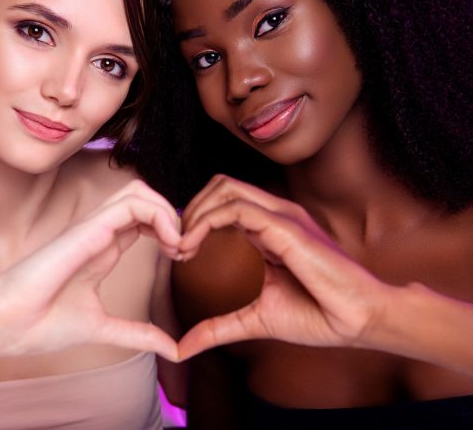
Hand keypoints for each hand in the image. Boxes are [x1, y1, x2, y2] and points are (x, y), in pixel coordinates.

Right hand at [0, 180, 181, 361]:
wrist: (5, 327)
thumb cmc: (42, 324)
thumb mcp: (104, 328)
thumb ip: (139, 333)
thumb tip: (173, 349)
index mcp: (103, 249)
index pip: (144, 221)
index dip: (171, 232)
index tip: (183, 259)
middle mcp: (100, 232)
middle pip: (144, 199)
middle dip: (174, 217)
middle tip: (185, 249)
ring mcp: (93, 227)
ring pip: (139, 192)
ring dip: (168, 212)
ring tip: (178, 245)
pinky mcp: (88, 228)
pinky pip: (131, 204)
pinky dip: (159, 215)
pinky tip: (169, 242)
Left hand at [177, 175, 392, 359]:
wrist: (359, 320)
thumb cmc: (317, 315)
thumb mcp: (255, 319)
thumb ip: (218, 326)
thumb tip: (183, 348)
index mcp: (269, 229)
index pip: (223, 203)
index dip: (195, 220)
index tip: (180, 252)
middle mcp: (274, 215)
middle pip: (220, 186)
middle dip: (190, 210)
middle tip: (176, 245)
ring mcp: (282, 216)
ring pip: (224, 188)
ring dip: (194, 213)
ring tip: (182, 246)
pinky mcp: (286, 226)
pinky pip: (236, 208)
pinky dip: (206, 222)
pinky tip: (193, 246)